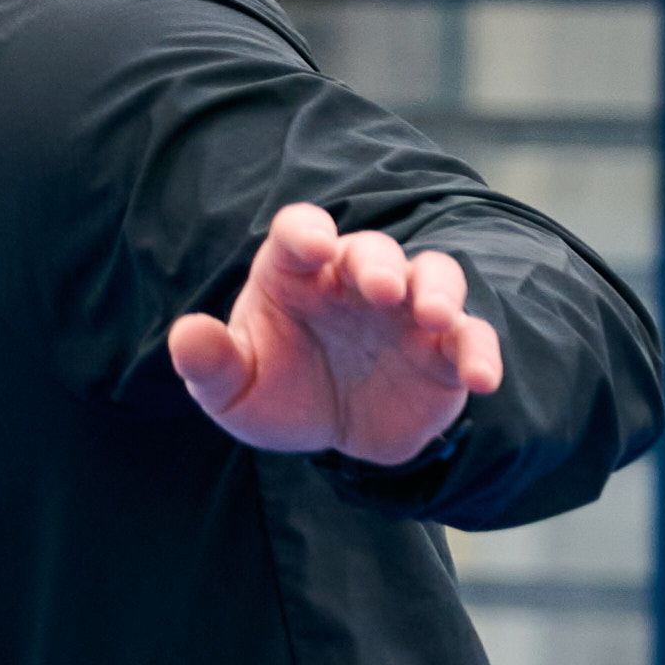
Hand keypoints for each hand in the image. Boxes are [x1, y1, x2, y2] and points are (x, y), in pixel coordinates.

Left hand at [171, 196, 501, 469]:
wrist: (331, 433)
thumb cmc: (277, 390)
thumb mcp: (234, 388)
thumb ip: (210, 363)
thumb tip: (184, 336)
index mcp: (298, 271)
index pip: (300, 231)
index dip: (307, 231)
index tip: (312, 244)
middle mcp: (357, 279)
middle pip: (374, 250)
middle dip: (378, 263)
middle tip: (378, 287)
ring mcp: (408, 311)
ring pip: (435, 276)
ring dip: (437, 289)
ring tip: (433, 315)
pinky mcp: (446, 352)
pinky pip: (471, 339)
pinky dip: (480, 352)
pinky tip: (480, 377)